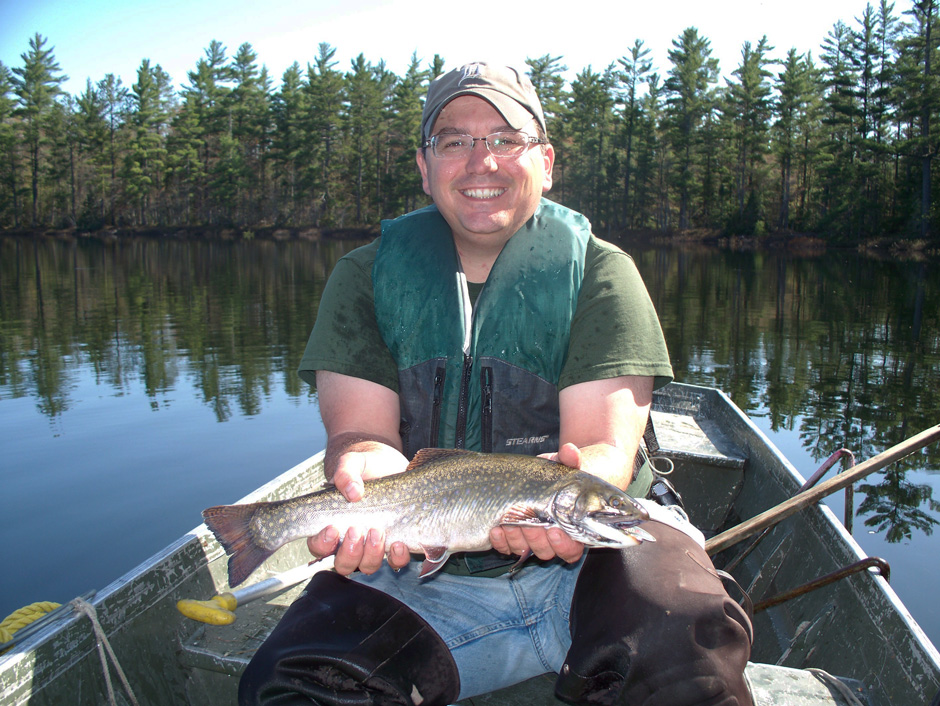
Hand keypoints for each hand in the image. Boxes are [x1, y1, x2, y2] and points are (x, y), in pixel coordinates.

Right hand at [307, 450, 409, 574]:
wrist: (390, 464)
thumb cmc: (364, 466)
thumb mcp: (352, 463)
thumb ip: (346, 473)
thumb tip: (353, 492)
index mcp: (332, 526)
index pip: (319, 546)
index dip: (322, 543)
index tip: (332, 528)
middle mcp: (350, 541)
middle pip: (342, 563)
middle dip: (349, 552)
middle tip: (357, 530)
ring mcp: (372, 545)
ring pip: (367, 566)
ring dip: (371, 555)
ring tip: (378, 532)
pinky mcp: (395, 543)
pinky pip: (395, 562)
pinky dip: (397, 557)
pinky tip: (399, 543)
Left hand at [489, 443, 585, 563]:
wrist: (543, 474)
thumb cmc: (561, 474)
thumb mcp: (567, 465)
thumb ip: (571, 460)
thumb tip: (570, 451)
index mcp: (572, 528)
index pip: (572, 549)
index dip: (565, 545)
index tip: (554, 530)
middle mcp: (552, 538)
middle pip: (547, 551)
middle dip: (536, 539)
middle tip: (529, 525)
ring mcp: (532, 538)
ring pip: (526, 550)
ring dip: (517, 540)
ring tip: (509, 524)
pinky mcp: (514, 537)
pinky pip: (507, 547)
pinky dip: (501, 542)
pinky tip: (495, 530)